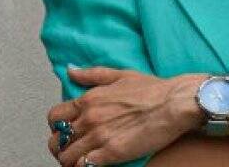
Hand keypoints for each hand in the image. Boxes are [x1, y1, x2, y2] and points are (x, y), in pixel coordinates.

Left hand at [46, 67, 202, 166]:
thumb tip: (71, 70)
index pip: (54, 117)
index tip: (65, 131)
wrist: (174, 103)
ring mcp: (99, 136)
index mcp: (89, 99)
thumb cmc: (153, 89)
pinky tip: (92, 164)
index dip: (57, 127)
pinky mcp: (112, 153)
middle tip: (71, 149)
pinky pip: (83, 166)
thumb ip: (91, 75)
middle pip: (57, 140)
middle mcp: (89, 118)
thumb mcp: (119, 74)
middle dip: (61, 147)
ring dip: (70, 160)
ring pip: (66, 156)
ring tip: (80, 159)